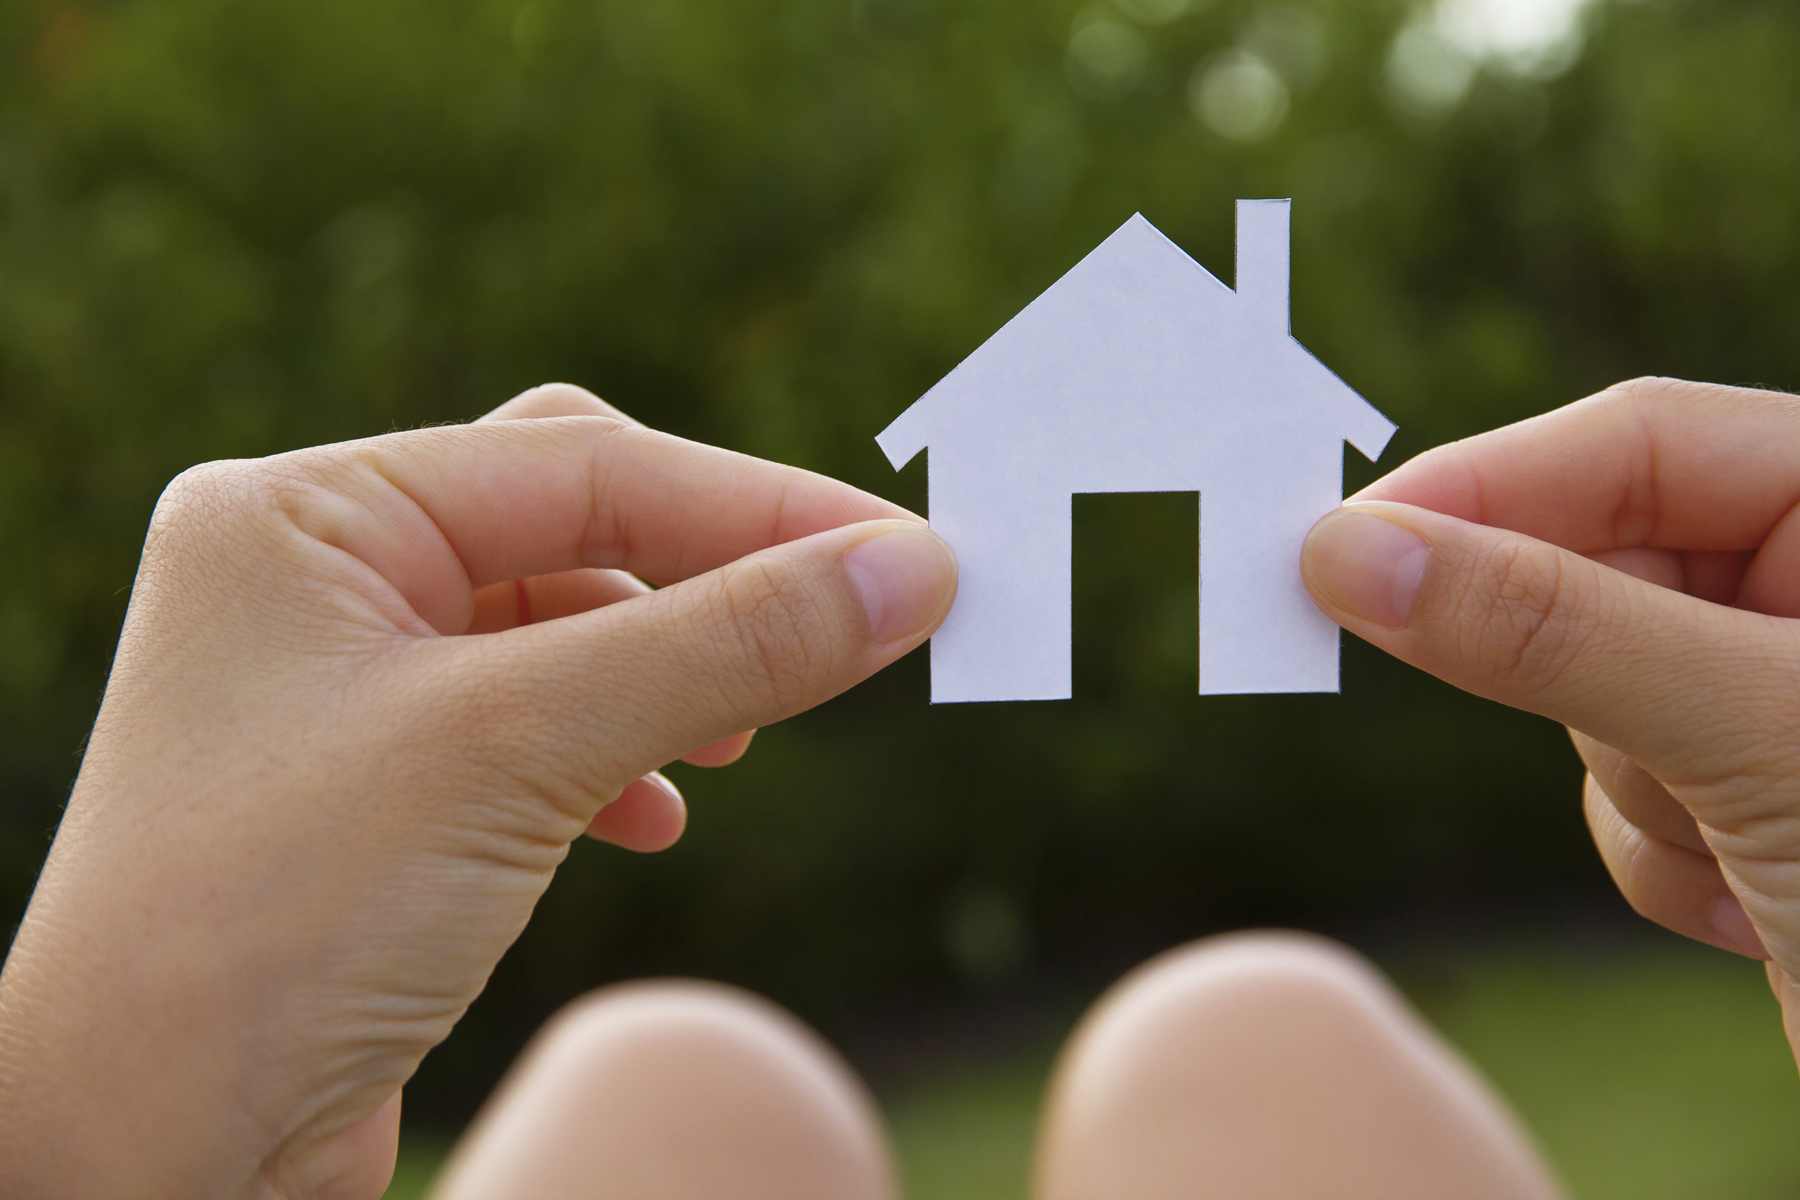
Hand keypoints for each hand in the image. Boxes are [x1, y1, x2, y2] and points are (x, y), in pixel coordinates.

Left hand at [0, 384, 957, 1199]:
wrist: (140, 1157)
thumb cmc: (274, 926)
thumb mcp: (520, 751)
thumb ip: (726, 645)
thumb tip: (911, 574)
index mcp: (306, 514)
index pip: (585, 462)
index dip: (761, 505)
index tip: (908, 557)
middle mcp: (315, 578)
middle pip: (576, 523)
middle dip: (712, 575)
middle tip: (841, 624)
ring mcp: (340, 683)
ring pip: (566, 625)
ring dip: (668, 670)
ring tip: (730, 742)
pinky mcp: (377, 785)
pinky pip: (535, 720)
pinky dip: (615, 754)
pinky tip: (649, 817)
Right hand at [1302, 377, 1799, 1063]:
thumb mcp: (1755, 730)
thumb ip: (1550, 626)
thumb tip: (1350, 555)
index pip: (1640, 442)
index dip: (1487, 483)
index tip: (1345, 543)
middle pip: (1600, 565)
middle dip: (1570, 665)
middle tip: (1427, 671)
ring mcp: (1782, 699)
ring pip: (1596, 694)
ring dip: (1634, 783)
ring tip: (1743, 852)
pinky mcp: (1752, 799)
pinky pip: (1623, 794)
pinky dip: (1658, 859)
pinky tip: (1754, 907)